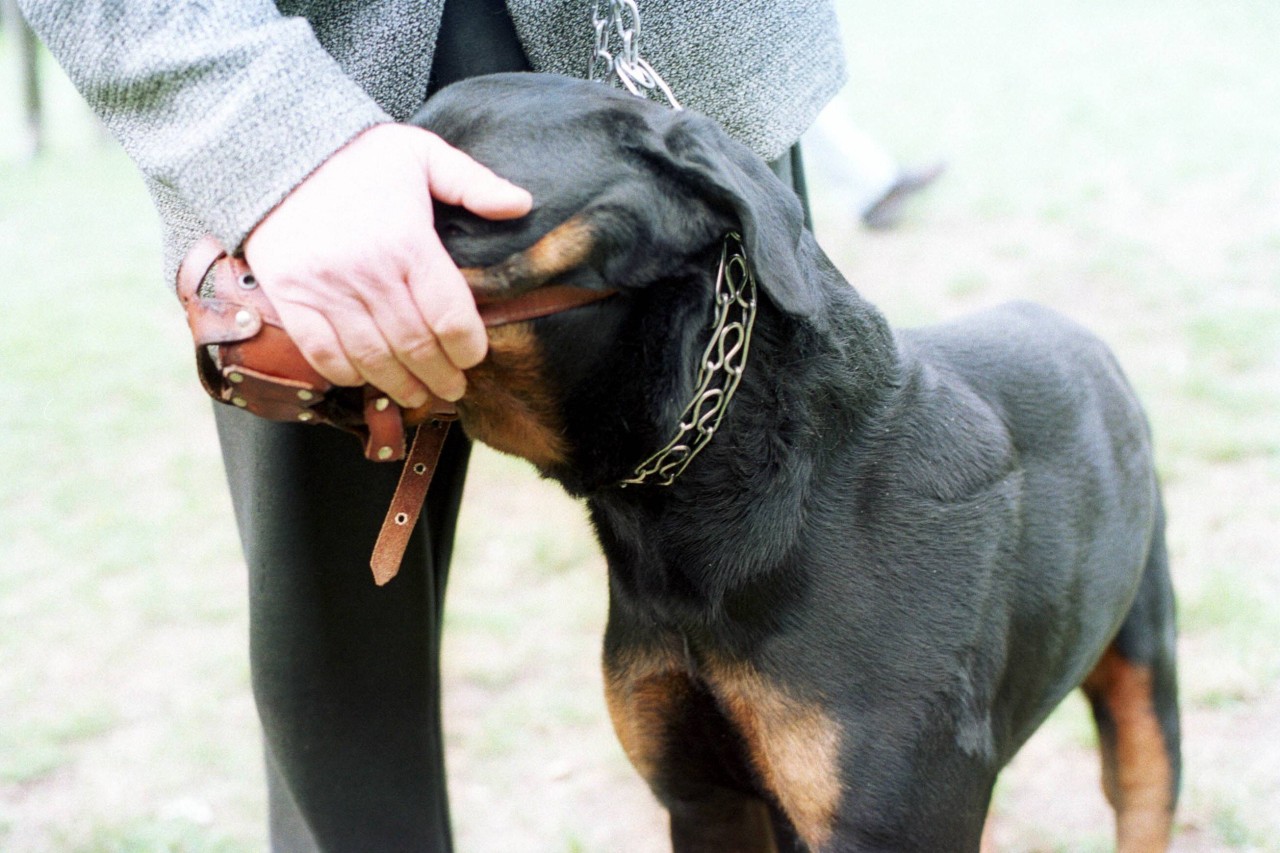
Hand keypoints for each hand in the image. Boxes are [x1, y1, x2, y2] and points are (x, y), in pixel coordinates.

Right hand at [243, 123, 532, 406]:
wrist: (281, 151)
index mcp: (407, 241)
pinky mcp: (291, 297)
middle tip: (453, 389)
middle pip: (415, 345)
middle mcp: (368, 272)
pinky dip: (347, 374)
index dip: (468, 347)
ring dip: (399, 385)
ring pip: (372, 357)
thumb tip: (522, 205)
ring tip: (418, 395)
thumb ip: (472, 182)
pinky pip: (322, 352)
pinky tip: (367, 379)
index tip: (474, 356)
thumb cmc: (359, 157)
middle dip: (440, 375)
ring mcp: (326, 288)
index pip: (449, 315)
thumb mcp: (422, 153)